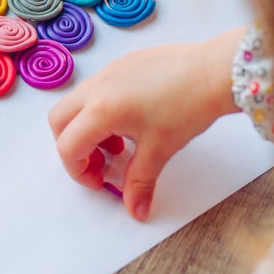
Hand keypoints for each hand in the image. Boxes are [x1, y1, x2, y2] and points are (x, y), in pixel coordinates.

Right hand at [48, 27, 246, 220]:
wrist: (215, 72)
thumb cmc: (188, 106)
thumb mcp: (160, 150)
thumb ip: (140, 183)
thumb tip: (135, 210)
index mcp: (101, 110)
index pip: (68, 146)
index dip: (80, 171)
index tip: (101, 181)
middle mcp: (97, 87)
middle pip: (59, 121)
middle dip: (73, 147)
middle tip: (102, 162)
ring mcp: (109, 71)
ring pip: (77, 103)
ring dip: (88, 128)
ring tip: (121, 143)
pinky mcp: (123, 63)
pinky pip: (97, 89)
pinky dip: (102, 110)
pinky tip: (134, 120)